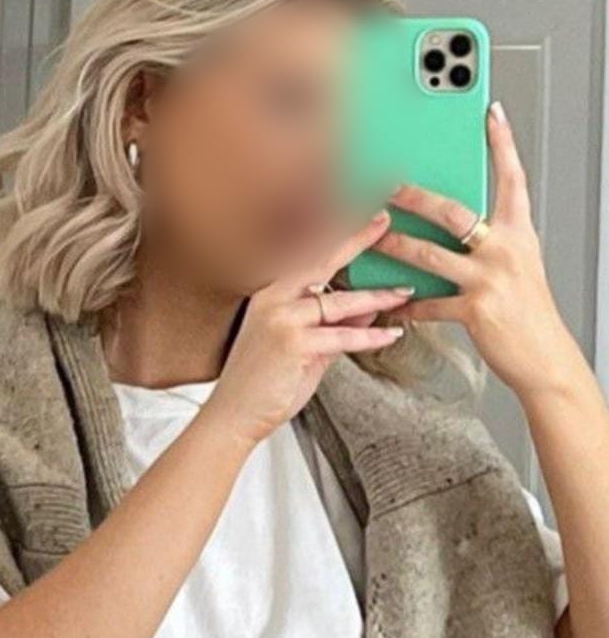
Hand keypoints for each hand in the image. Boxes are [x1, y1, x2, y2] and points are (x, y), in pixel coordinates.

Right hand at [201, 212, 412, 448]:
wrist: (235, 415)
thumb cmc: (264, 385)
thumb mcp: (305, 350)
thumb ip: (334, 328)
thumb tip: (367, 313)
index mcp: (271, 296)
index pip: (310, 259)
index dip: (339, 239)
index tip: (364, 222)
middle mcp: (273, 300)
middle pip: (321, 263)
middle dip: (356, 242)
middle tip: (385, 224)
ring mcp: (281, 319)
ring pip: (339, 303)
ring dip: (376, 298)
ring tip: (403, 292)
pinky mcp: (292, 343)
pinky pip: (341, 336)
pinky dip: (369, 336)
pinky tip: (390, 334)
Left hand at [371, 100, 584, 397]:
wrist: (544, 356)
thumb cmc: (528, 311)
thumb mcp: (519, 265)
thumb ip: (491, 241)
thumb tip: (455, 226)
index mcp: (519, 234)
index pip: (513, 179)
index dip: (503, 145)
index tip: (491, 115)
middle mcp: (505, 250)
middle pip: (454, 213)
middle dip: (415, 198)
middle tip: (389, 185)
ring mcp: (490, 279)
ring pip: (430, 255)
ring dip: (395, 247)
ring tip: (371, 240)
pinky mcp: (475, 310)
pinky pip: (429, 304)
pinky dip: (407, 305)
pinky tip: (390, 303)